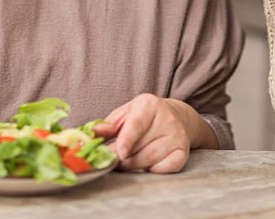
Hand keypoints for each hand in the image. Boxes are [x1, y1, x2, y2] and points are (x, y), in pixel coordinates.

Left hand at [92, 94, 207, 173]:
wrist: (176, 117)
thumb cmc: (143, 117)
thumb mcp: (125, 114)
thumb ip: (107, 126)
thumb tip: (90, 134)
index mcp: (149, 104)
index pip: (137, 125)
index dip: (126, 141)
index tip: (118, 154)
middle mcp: (167, 118)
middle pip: (140, 148)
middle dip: (123, 158)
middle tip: (114, 159)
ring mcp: (178, 136)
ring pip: (150, 160)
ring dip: (134, 166)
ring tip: (127, 160)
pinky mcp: (184, 151)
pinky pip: (165, 168)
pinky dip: (152, 170)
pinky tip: (147, 164)